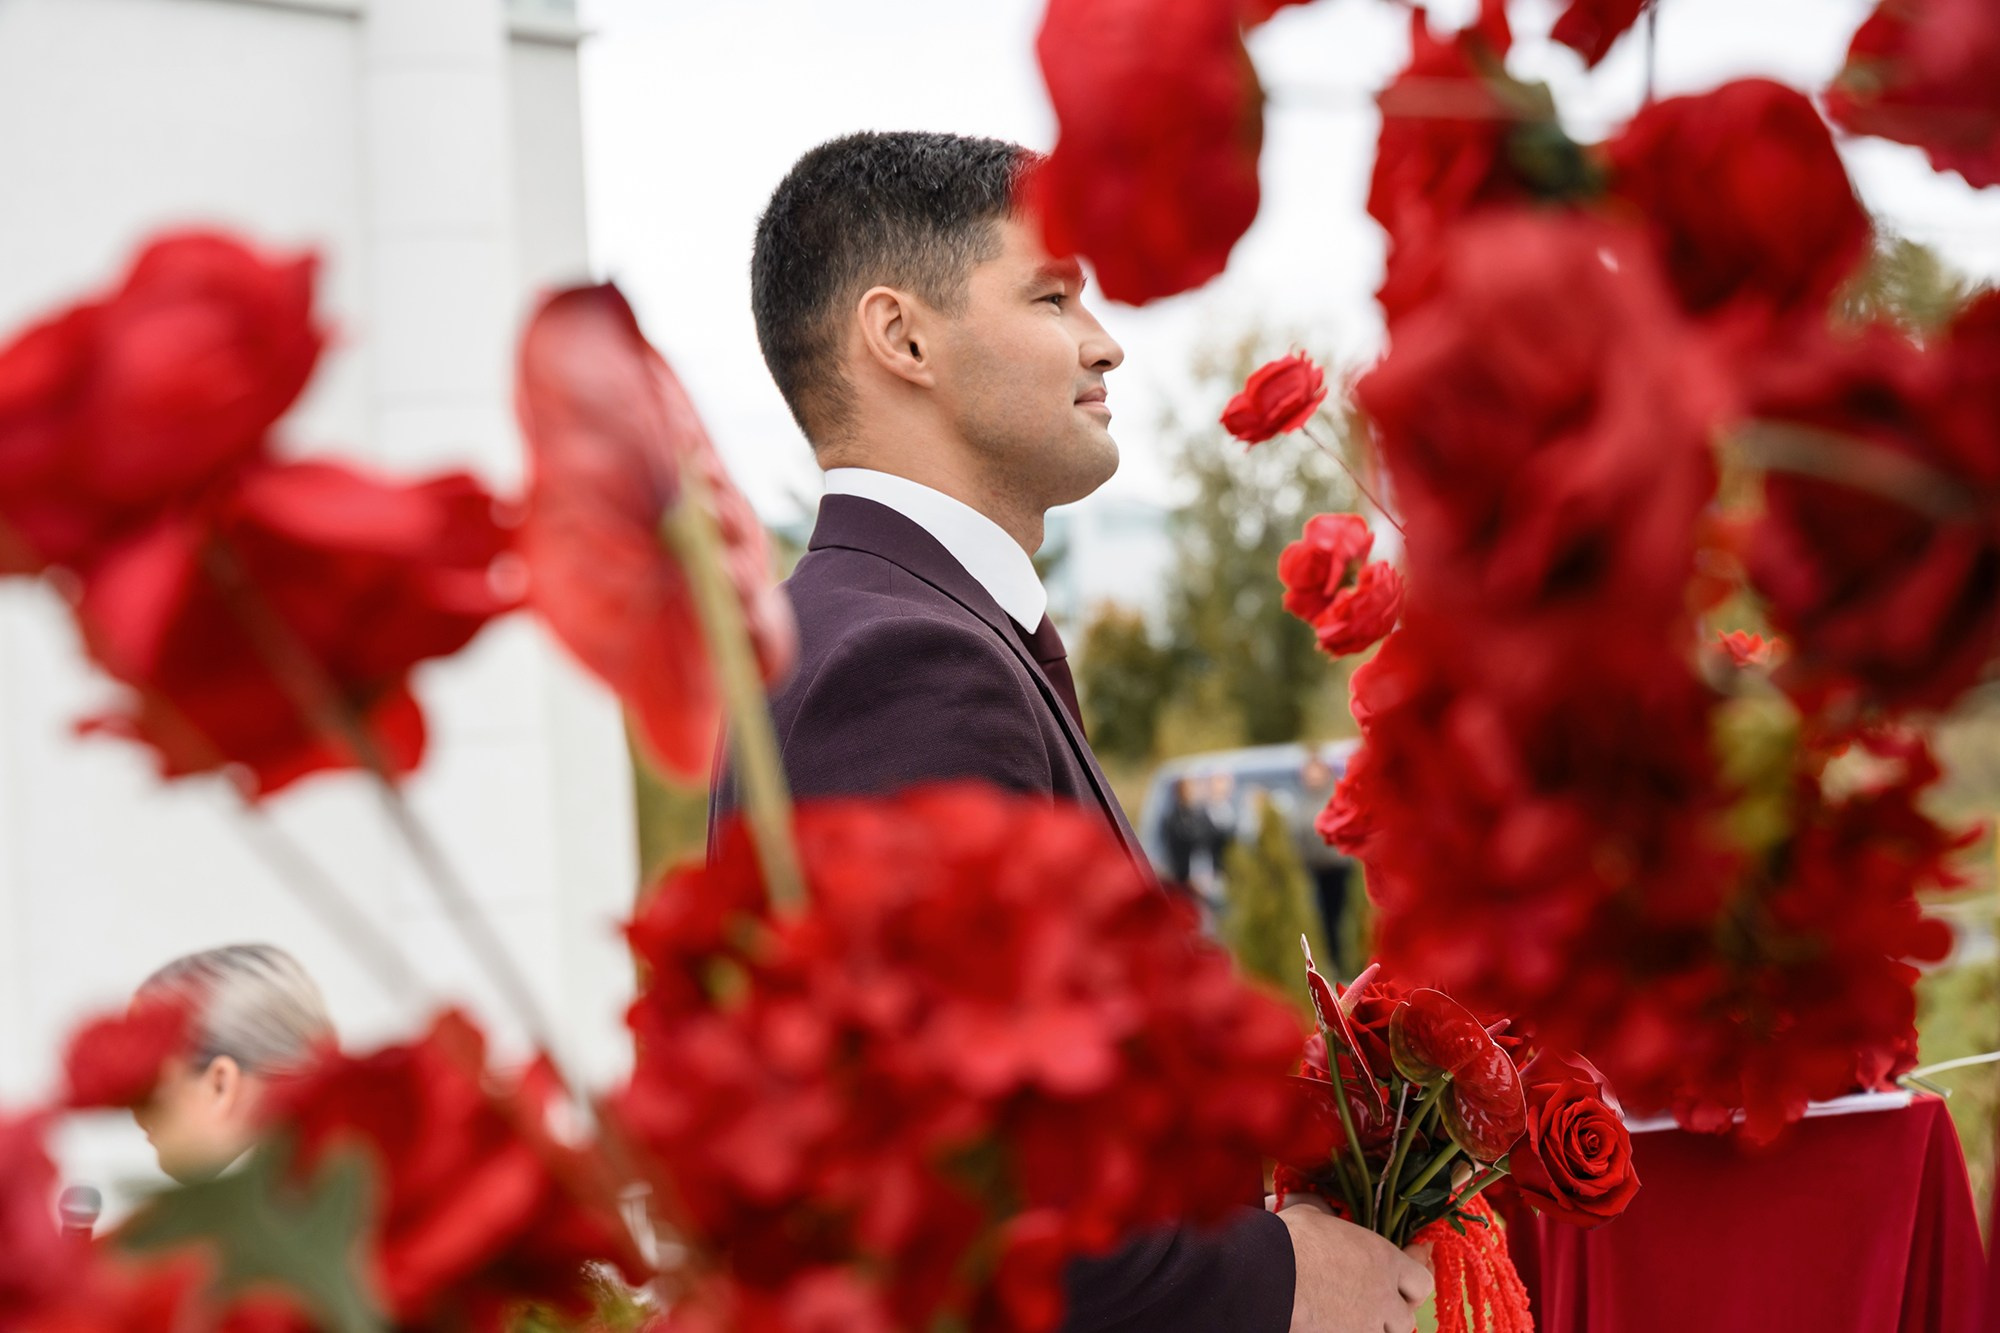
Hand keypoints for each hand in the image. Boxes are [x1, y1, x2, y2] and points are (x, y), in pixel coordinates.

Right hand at [1279, 1196, 1434, 1332]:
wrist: (1265, 1276)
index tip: (1407, 1275)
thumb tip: (1322, 1211)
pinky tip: (1335, 1325)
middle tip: (1380, 1303)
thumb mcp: (1313, 1214)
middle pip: (1407, 1317)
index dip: (1415, 1278)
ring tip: (1356, 1316)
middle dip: (1395, 1312)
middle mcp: (1381, 1296)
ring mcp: (1364, 1325)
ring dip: (1375, 1327)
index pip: (1422, 1280)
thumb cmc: (1289, 1241)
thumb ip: (1328, 1217)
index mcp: (1383, 1259)